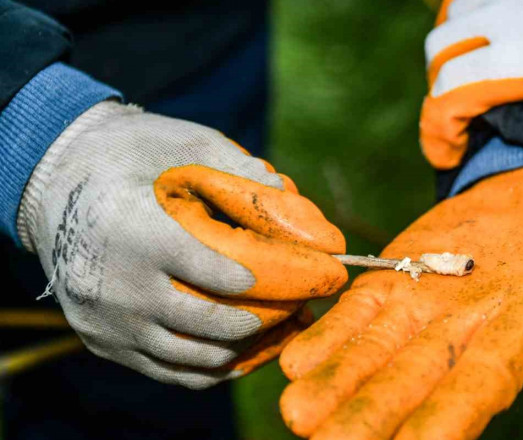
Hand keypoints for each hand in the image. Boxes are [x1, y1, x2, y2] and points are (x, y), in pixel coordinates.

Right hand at [17, 101, 347, 388]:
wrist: (54, 182)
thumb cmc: (130, 155)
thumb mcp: (181, 142)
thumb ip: (236, 168)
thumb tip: (289, 196)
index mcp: (135, 230)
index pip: (211, 271)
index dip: (262, 279)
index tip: (301, 277)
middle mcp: (116, 285)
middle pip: (210, 323)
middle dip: (268, 318)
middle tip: (303, 306)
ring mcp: (108, 321)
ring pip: (196, 357)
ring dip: (249, 347)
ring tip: (284, 326)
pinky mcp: (104, 342)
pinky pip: (172, 372)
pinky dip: (216, 367)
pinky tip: (249, 347)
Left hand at [278, 162, 522, 438]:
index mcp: (521, 330)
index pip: (484, 384)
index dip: (453, 417)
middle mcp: (465, 334)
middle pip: (415, 381)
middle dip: (374, 414)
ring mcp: (425, 308)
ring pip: (376, 354)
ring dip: (337, 384)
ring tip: (296, 412)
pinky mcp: (396, 279)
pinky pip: (357, 313)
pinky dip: (326, 336)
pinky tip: (289, 360)